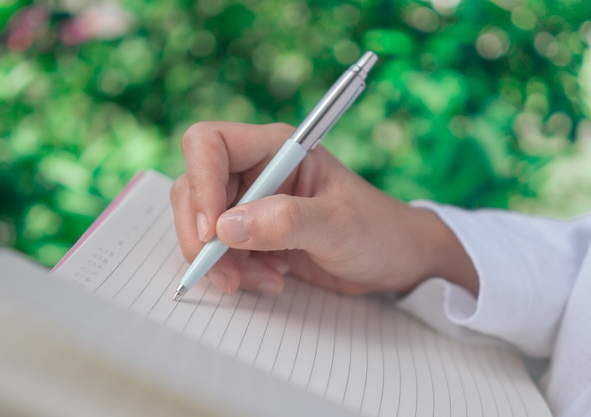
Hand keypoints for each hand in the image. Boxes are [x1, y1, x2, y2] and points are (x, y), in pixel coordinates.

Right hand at [170, 122, 477, 295]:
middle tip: (227, 274)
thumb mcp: (338, 225)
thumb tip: (225, 227)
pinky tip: (270, 279)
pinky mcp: (253, 233)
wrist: (395, 260)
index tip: (214, 231)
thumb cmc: (379, 230)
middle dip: (204, 236)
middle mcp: (258, 171)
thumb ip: (286, 221)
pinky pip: (220, 249)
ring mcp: (253, 203)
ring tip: (265, 279)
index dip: (201, 183)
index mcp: (278, 149)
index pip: (210, 144)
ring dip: (221, 260)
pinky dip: (234, 270)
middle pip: (195, 188)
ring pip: (202, 224)